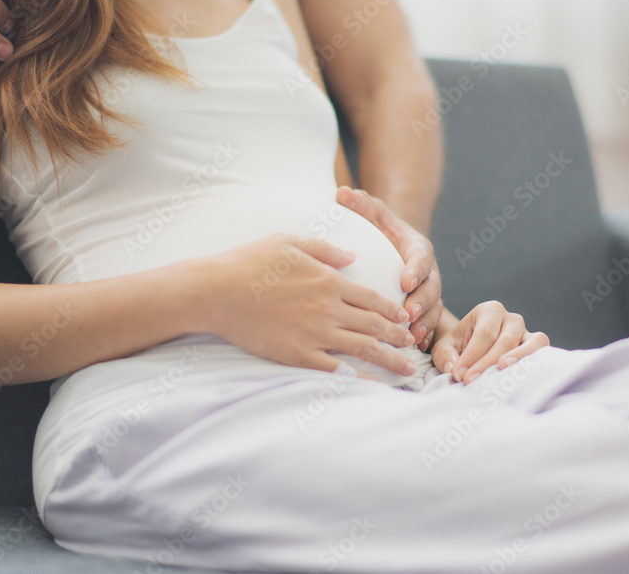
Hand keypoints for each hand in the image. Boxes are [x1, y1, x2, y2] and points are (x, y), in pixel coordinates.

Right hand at [195, 233, 418, 378]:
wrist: (216, 292)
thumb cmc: (248, 262)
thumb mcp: (289, 242)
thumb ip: (325, 249)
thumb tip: (352, 257)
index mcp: (329, 281)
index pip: (372, 298)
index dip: (391, 310)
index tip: (404, 317)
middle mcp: (329, 308)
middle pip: (375, 325)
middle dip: (398, 336)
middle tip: (412, 344)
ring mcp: (315, 333)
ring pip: (364, 348)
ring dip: (390, 358)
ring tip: (407, 368)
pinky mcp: (299, 354)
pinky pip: (337, 369)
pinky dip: (359, 378)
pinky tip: (374, 385)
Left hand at [335, 186, 441, 350]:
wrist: (394, 246)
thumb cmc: (380, 231)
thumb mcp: (373, 215)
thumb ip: (361, 204)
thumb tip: (342, 192)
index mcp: (418, 248)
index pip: (421, 257)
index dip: (416, 269)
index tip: (406, 279)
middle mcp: (429, 272)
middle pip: (432, 288)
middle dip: (422, 302)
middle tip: (407, 315)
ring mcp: (429, 292)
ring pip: (434, 309)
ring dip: (424, 324)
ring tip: (412, 337)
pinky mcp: (425, 309)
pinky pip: (430, 324)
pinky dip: (424, 336)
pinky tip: (415, 349)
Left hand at [430, 301, 549, 383]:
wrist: (474, 350)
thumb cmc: (460, 348)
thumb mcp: (446, 348)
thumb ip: (445, 356)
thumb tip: (454, 370)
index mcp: (489, 311)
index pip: (483, 334)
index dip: (471, 355)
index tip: (459, 375)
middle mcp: (511, 318)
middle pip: (504, 340)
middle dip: (486, 362)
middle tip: (471, 381)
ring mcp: (527, 332)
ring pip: (529, 343)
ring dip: (517, 357)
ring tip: (502, 368)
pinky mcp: (537, 346)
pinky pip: (543, 350)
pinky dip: (535, 361)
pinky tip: (523, 375)